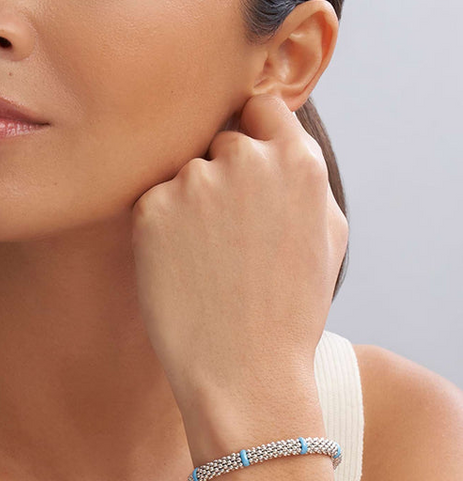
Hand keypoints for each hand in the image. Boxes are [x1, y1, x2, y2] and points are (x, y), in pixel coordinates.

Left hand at [130, 94, 348, 412]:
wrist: (245, 373)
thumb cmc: (290, 308)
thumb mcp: (328, 234)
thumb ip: (305, 172)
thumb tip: (276, 134)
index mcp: (298, 161)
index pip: (260, 107)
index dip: (251, 133)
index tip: (244, 166)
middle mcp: (246, 160)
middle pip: (219, 139)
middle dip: (222, 171)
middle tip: (227, 232)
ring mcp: (195, 181)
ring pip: (184, 172)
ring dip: (190, 201)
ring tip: (207, 258)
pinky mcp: (152, 207)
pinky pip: (154, 200)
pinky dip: (161, 226)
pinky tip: (181, 266)